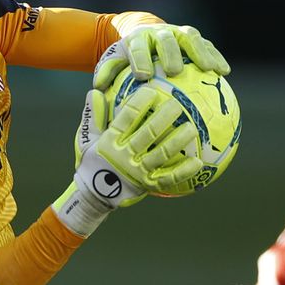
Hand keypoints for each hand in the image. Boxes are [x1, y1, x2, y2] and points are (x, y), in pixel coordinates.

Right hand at [53, 80, 206, 236]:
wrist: (94, 194)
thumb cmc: (92, 160)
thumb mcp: (86, 139)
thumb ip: (93, 116)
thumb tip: (94, 92)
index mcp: (109, 142)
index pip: (126, 119)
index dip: (139, 103)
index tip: (152, 90)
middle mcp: (124, 156)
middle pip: (147, 134)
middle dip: (163, 118)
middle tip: (177, 104)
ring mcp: (137, 172)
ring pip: (161, 154)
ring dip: (177, 141)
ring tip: (191, 128)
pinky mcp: (148, 185)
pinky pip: (168, 178)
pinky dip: (183, 171)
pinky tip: (198, 162)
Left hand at [92, 23, 230, 92]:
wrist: (143, 32)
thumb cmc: (128, 55)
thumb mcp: (114, 61)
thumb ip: (107, 72)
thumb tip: (98, 87)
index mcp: (137, 39)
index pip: (137, 47)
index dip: (139, 59)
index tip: (142, 75)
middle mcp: (159, 33)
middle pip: (166, 40)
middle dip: (170, 53)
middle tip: (174, 71)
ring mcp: (178, 32)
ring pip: (191, 39)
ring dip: (201, 53)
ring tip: (210, 70)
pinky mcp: (194, 38)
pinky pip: (207, 45)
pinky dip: (216, 56)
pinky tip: (224, 72)